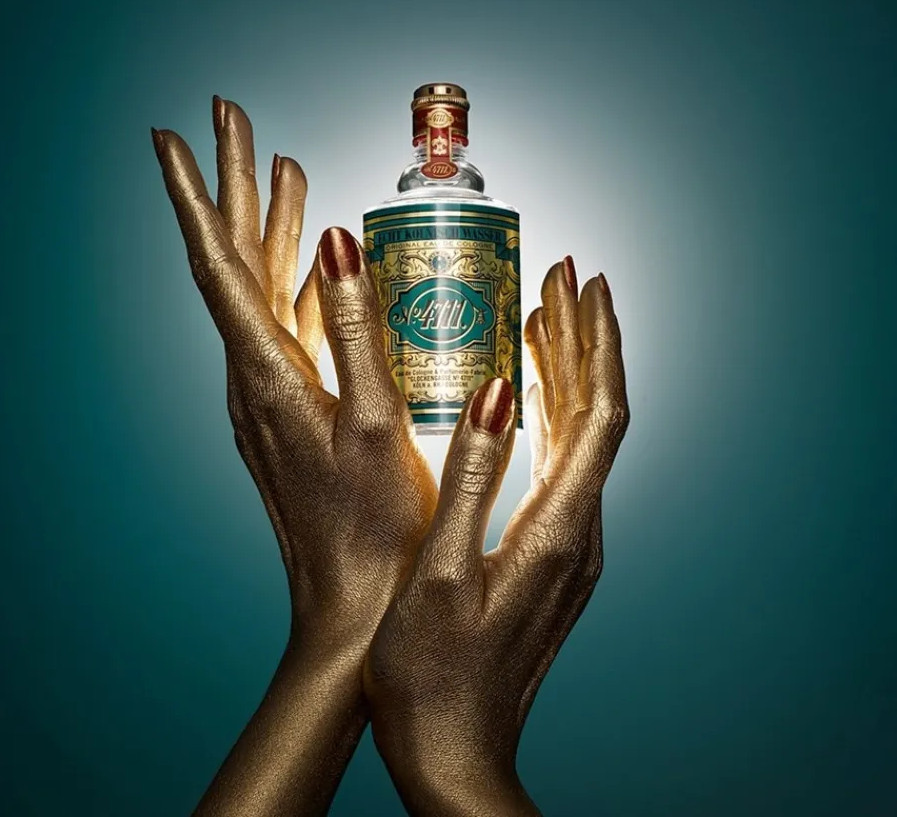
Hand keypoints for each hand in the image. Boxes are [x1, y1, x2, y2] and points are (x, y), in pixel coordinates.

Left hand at [152, 97, 437, 815]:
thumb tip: (340, 241)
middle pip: (237, 263)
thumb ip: (357, 330)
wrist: (354, 607)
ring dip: (269, 227)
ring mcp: (272, 394)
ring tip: (281, 170)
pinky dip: (299, 280)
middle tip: (234, 121)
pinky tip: (322, 263)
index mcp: (269, 374)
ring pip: (262, 291)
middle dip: (236, 187)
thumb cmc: (374, 528)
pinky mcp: (295, 411)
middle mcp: (255, 377)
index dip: (197, 196)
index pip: (219, 266)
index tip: (174, 135)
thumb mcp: (377, 423)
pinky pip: (289, 326)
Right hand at [364, 258, 628, 815]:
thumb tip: (500, 391)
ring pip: (578, 437)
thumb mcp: (444, 572)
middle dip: (583, 341)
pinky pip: (559, 464)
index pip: (600, 411)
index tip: (585, 284)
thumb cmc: (434, 677)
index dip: (596, 342)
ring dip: (565, 373)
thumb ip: (475, 477)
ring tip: (542, 318)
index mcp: (559, 526)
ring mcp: (567, 543)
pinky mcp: (548, 554)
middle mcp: (579, 529)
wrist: (454, 754)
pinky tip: (525, 396)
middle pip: (596, 414)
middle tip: (562, 280)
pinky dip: (547, 417)